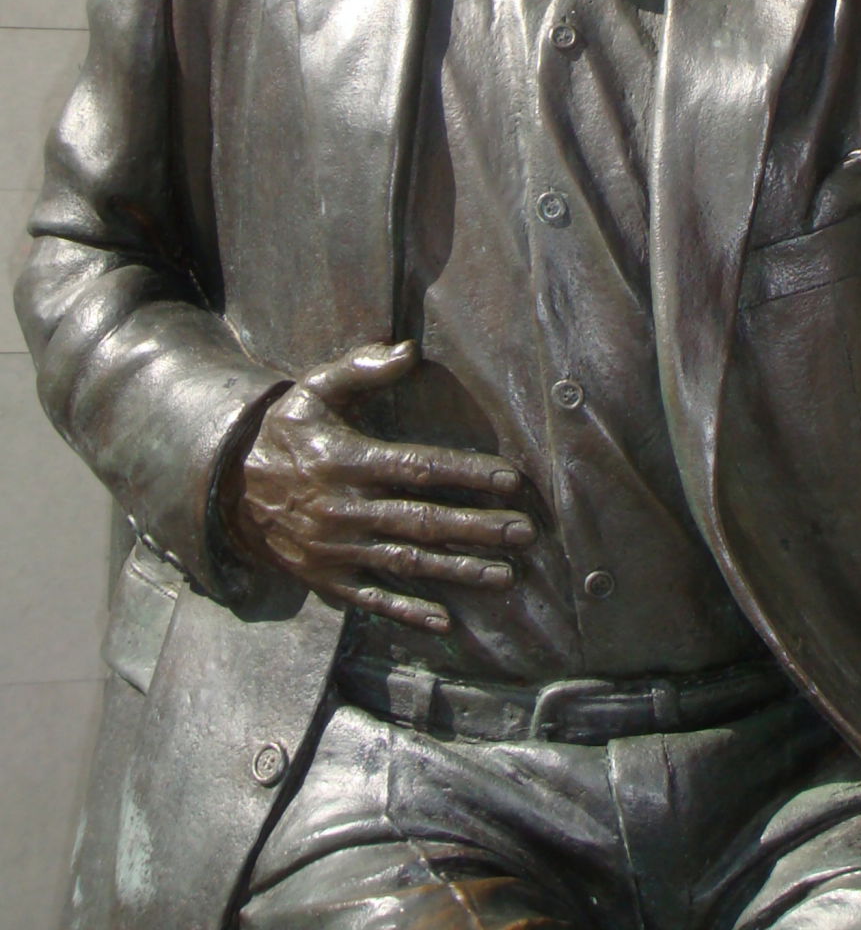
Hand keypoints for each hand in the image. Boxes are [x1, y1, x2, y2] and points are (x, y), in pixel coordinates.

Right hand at [221, 340, 534, 633]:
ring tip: (504, 576)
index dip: (467, 474)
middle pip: (423, 520)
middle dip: (478, 528)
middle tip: (525, 533)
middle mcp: (345, 509)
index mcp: (348, 460)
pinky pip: (371, 598)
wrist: (224, 488)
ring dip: (458, 571)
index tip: (510, 480)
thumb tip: (410, 350)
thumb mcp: (312, 389)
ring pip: (407, 563)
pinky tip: (444, 621)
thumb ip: (360, 368)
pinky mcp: (325, 578)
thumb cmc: (282, 432)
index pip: (419, 468)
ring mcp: (336, 549)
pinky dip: (407, 612)